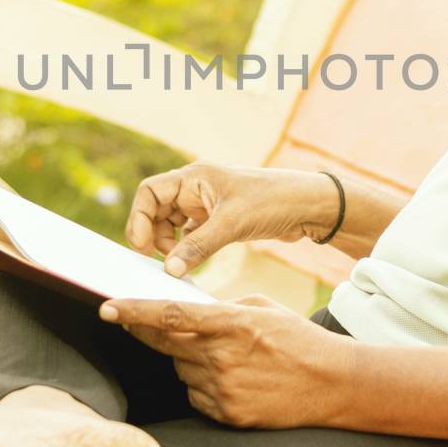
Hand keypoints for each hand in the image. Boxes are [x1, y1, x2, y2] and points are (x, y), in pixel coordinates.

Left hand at [100, 295, 351, 428]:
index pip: (170, 316)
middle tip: (139, 325)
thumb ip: (220, 308)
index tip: (106, 308)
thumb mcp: (261, 308)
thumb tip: (183, 311)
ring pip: (181, 371)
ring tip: (228, 359)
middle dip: (152, 334)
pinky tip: (234, 381)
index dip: (134, 313)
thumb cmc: (296, 338)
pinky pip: (196, 396)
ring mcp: (223, 389)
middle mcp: (222, 357)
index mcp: (231, 323)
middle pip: (166, 345)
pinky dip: (204, 387)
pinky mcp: (227, 414)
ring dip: (191, 362)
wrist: (332, 384)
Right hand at [124, 163, 340, 276]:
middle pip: (156, 211)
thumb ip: (197, 247)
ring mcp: (206, 206)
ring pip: (171, 226)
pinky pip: (190, 237)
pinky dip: (186, 251)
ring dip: (169, 246)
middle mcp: (196, 189)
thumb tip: (169, 270)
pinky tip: (190, 268)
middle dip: (153, 236)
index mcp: (194, 177)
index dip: (138, 218)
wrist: (309, 207)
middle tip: (162, 262)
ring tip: (178, 266)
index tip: (142, 247)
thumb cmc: (272, 201)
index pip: (149, 192)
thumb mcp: (231, 224)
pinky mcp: (218, 222)